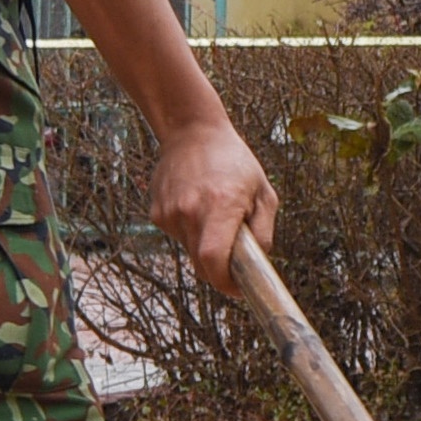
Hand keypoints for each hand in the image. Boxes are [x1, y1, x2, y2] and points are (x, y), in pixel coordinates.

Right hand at [155, 113, 277, 297]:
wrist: (192, 131)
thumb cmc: (234, 161)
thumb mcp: (263, 193)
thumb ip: (263, 232)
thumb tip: (255, 264)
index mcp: (221, 205)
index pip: (213, 261)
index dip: (225, 284)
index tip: (238, 289)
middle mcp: (190, 211)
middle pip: (201, 265)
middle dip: (219, 269)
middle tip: (234, 259)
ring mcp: (170, 212)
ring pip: (190, 252)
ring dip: (205, 246)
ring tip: (215, 214)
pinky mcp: (157, 214)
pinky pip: (178, 237)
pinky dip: (191, 232)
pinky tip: (197, 206)